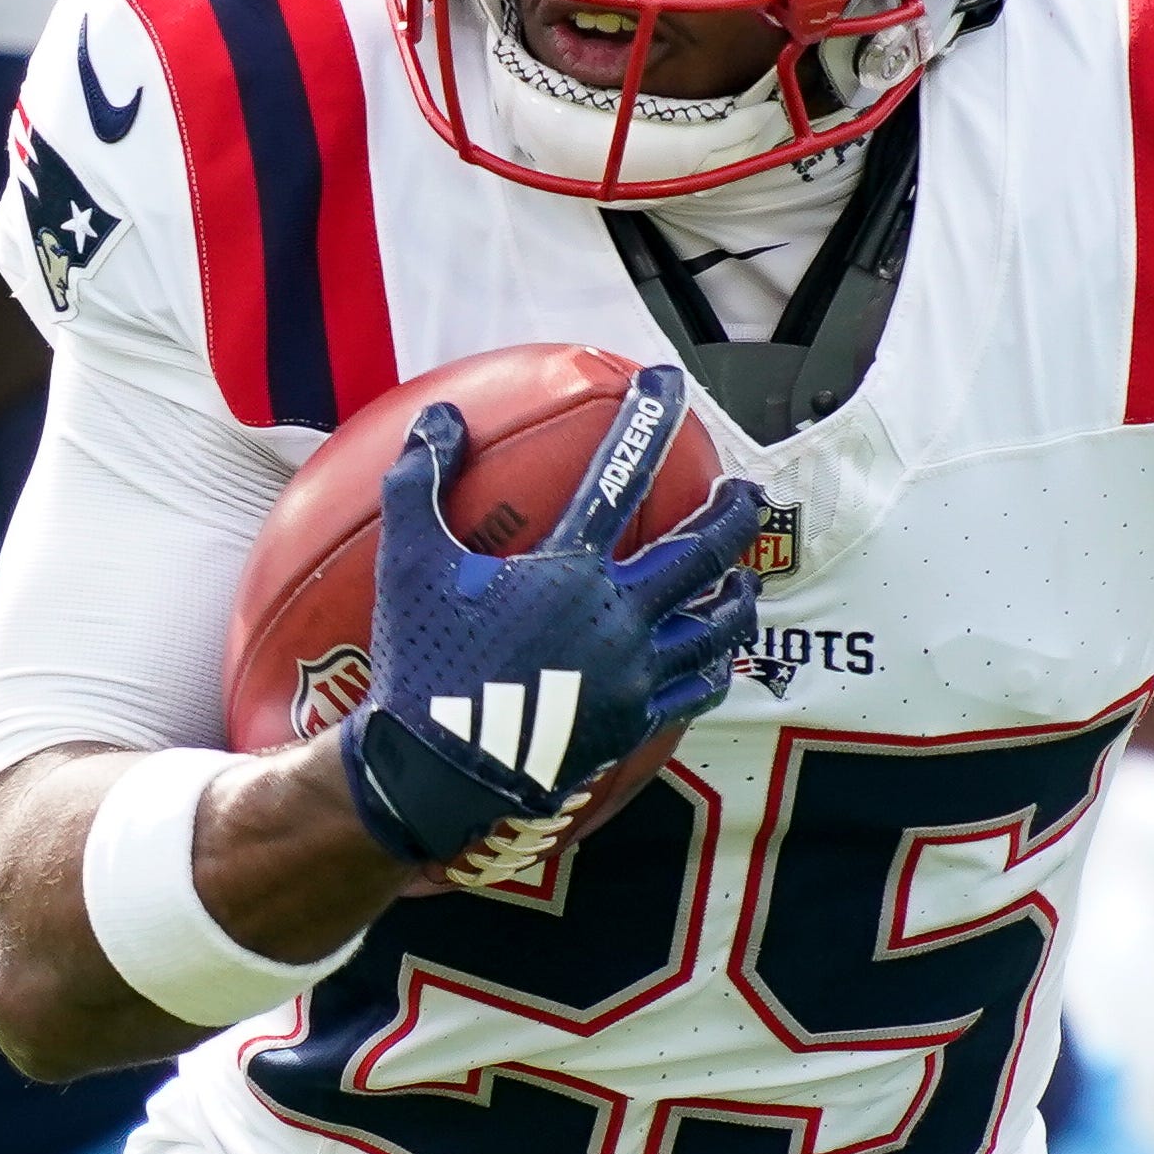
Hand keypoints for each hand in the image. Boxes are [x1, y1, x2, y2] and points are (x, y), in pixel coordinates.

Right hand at [340, 367, 763, 864]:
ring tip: (746, 579)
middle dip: (735, 513)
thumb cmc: (418, 660)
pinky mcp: (632, 721)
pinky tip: (718, 657)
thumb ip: (420, 481)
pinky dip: (715, 667)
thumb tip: (438, 417)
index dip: (650, 419)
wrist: (433, 770)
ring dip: (739, 594)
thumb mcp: (407, 561)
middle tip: (746, 491)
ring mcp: (633, 673)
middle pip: (705, 551)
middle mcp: (618, 616)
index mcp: (570, 570)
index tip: (669, 383)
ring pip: (717, 626)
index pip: (622, 474)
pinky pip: (696, 691)